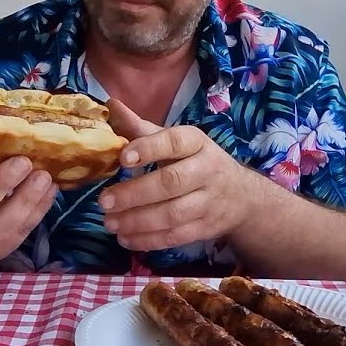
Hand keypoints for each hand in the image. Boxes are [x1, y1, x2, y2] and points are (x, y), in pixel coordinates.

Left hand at [99, 99, 256, 250]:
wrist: (241, 196)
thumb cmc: (196, 161)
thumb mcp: (176, 141)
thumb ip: (142, 129)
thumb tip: (110, 105)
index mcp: (196, 143)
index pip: (174, 142)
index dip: (148, 149)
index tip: (122, 158)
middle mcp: (207, 170)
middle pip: (171, 182)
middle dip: (135, 193)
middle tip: (104, 201)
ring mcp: (208, 202)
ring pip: (172, 214)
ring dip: (137, 221)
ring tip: (109, 223)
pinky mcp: (205, 228)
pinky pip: (176, 237)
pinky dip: (148, 240)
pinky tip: (125, 238)